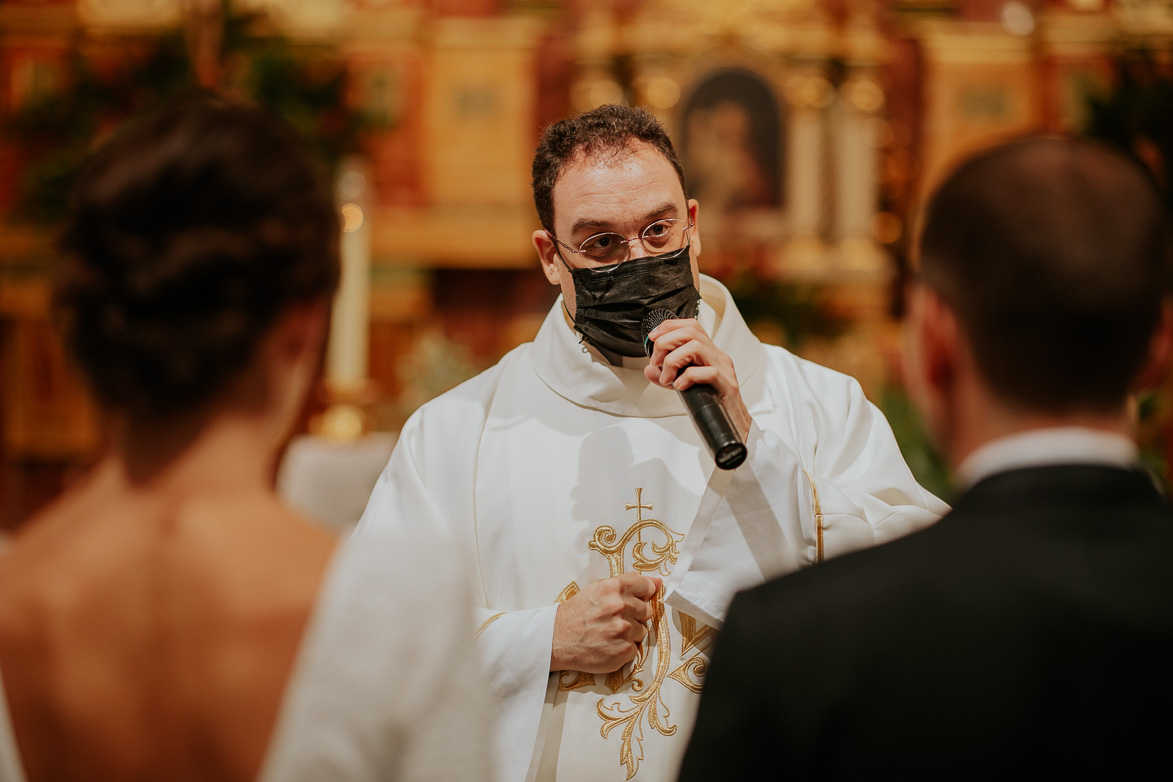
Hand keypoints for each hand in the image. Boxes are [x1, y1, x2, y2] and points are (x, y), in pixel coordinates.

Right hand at [551, 572, 661, 672]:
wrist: (557, 639)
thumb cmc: (578, 613)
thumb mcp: (598, 588)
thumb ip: (628, 582)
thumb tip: (657, 582)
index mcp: (615, 588)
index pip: (646, 586)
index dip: (642, 594)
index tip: (636, 599)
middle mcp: (621, 607)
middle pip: (647, 611)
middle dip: (634, 615)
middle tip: (613, 619)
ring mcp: (623, 630)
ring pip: (642, 630)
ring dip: (629, 633)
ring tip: (609, 632)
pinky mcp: (624, 650)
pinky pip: (635, 648)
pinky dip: (624, 648)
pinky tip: (608, 644)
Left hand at [643, 318, 751, 439]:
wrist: (731, 423)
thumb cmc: (710, 403)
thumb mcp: (682, 386)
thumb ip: (665, 377)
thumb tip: (649, 370)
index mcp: (708, 353)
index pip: (691, 326)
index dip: (669, 327)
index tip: (653, 338)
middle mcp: (717, 356)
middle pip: (691, 332)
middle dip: (666, 343)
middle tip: (656, 362)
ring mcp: (724, 369)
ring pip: (697, 347)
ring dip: (673, 360)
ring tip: (668, 377)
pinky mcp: (727, 385)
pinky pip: (708, 372)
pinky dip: (688, 377)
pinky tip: (681, 387)